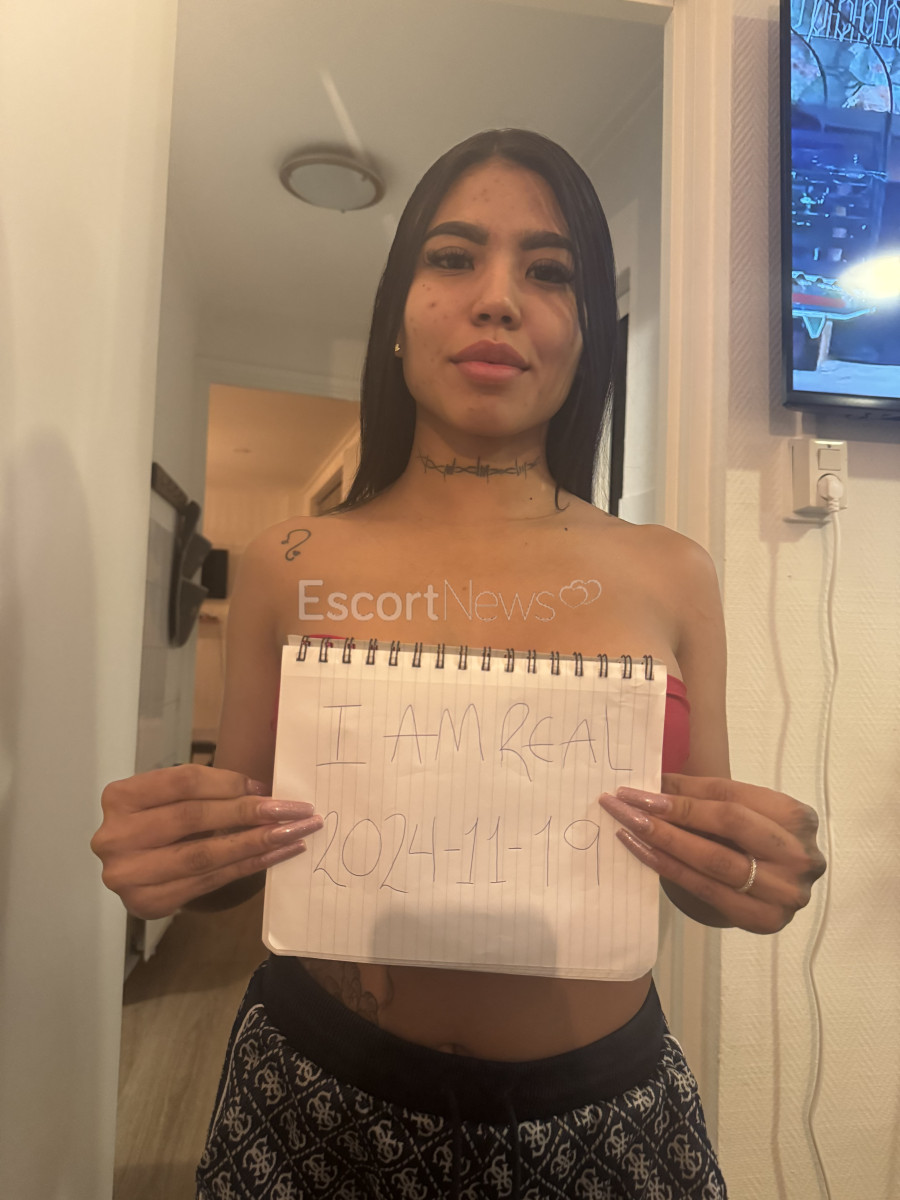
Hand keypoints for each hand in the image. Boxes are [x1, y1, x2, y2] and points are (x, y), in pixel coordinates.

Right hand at [91, 765, 323, 919]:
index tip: (268, 788)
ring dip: (256, 843)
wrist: (134, 869)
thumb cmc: (159, 822)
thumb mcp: (170, 797)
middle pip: (194, 818)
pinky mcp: (148, 903)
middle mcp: (116, 836)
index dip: (229, 783)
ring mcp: (128, 874)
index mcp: (120, 797)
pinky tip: (276, 856)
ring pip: (204, 855)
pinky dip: (247, 867)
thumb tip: (263, 794)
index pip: (183, 782)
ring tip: (293, 834)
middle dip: (250, 813)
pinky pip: (209, 882)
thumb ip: (205, 791)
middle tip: (294, 811)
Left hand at [598, 774, 826, 932]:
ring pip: (715, 861)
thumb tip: (651, 783)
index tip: (637, 788)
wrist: (769, 893)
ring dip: (664, 841)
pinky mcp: (765, 920)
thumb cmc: (749, 843)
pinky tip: (643, 853)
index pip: (731, 795)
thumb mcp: (738, 812)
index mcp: (797, 816)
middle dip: (670, 813)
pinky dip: (670, 869)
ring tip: (628, 827)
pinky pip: (706, 891)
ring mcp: (786, 891)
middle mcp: (799, 854)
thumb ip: (701, 796)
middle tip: (625, 805)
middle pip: (727, 824)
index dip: (682, 790)